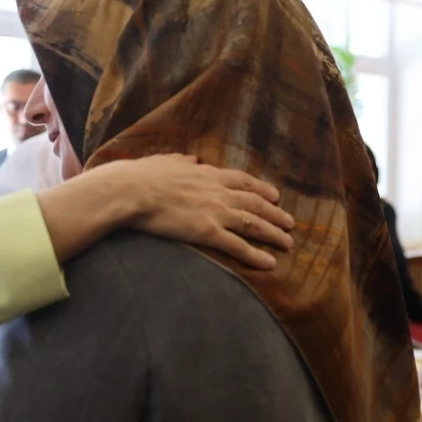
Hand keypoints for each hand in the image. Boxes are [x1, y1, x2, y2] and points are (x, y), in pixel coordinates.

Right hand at [121, 154, 294, 270]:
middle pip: (255, 203)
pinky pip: (237, 245)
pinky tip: (269, 263)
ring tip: (287, 243)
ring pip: (253, 224)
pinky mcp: (207, 231)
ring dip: (273, 234)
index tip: (275, 194)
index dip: (262, 189)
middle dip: (275, 213)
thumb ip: (181, 160)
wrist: (131, 190)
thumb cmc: (141, 175)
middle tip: (290, 222)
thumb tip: (191, 158)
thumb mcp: (164, 160)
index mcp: (207, 174)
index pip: (243, 181)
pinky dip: (255, 255)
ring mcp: (215, 211)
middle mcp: (217, 192)